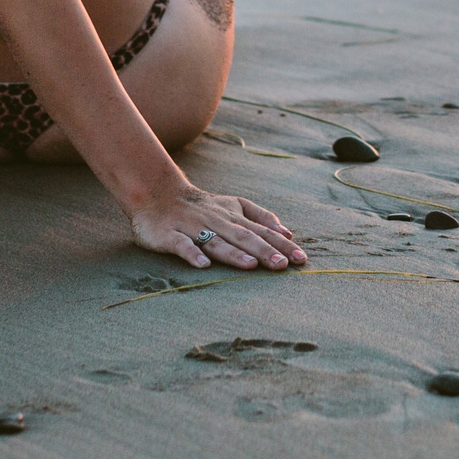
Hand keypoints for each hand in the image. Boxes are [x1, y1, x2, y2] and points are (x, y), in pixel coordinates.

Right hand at [131, 187, 308, 270]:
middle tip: (283, 265)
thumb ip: (260, 216)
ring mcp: (193, 228)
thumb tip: (288, 232)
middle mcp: (217, 222)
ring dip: (234, 253)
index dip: (282, 245)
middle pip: (243, 237)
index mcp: (233, 216)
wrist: (157, 193)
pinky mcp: (170, 235)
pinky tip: (203, 264)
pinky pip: (182, 245)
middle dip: (264, 251)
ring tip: (251, 265)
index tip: (301, 259)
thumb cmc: (202, 206)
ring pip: (216, 241)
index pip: (263, 231)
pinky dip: (193, 253)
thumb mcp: (234, 205)